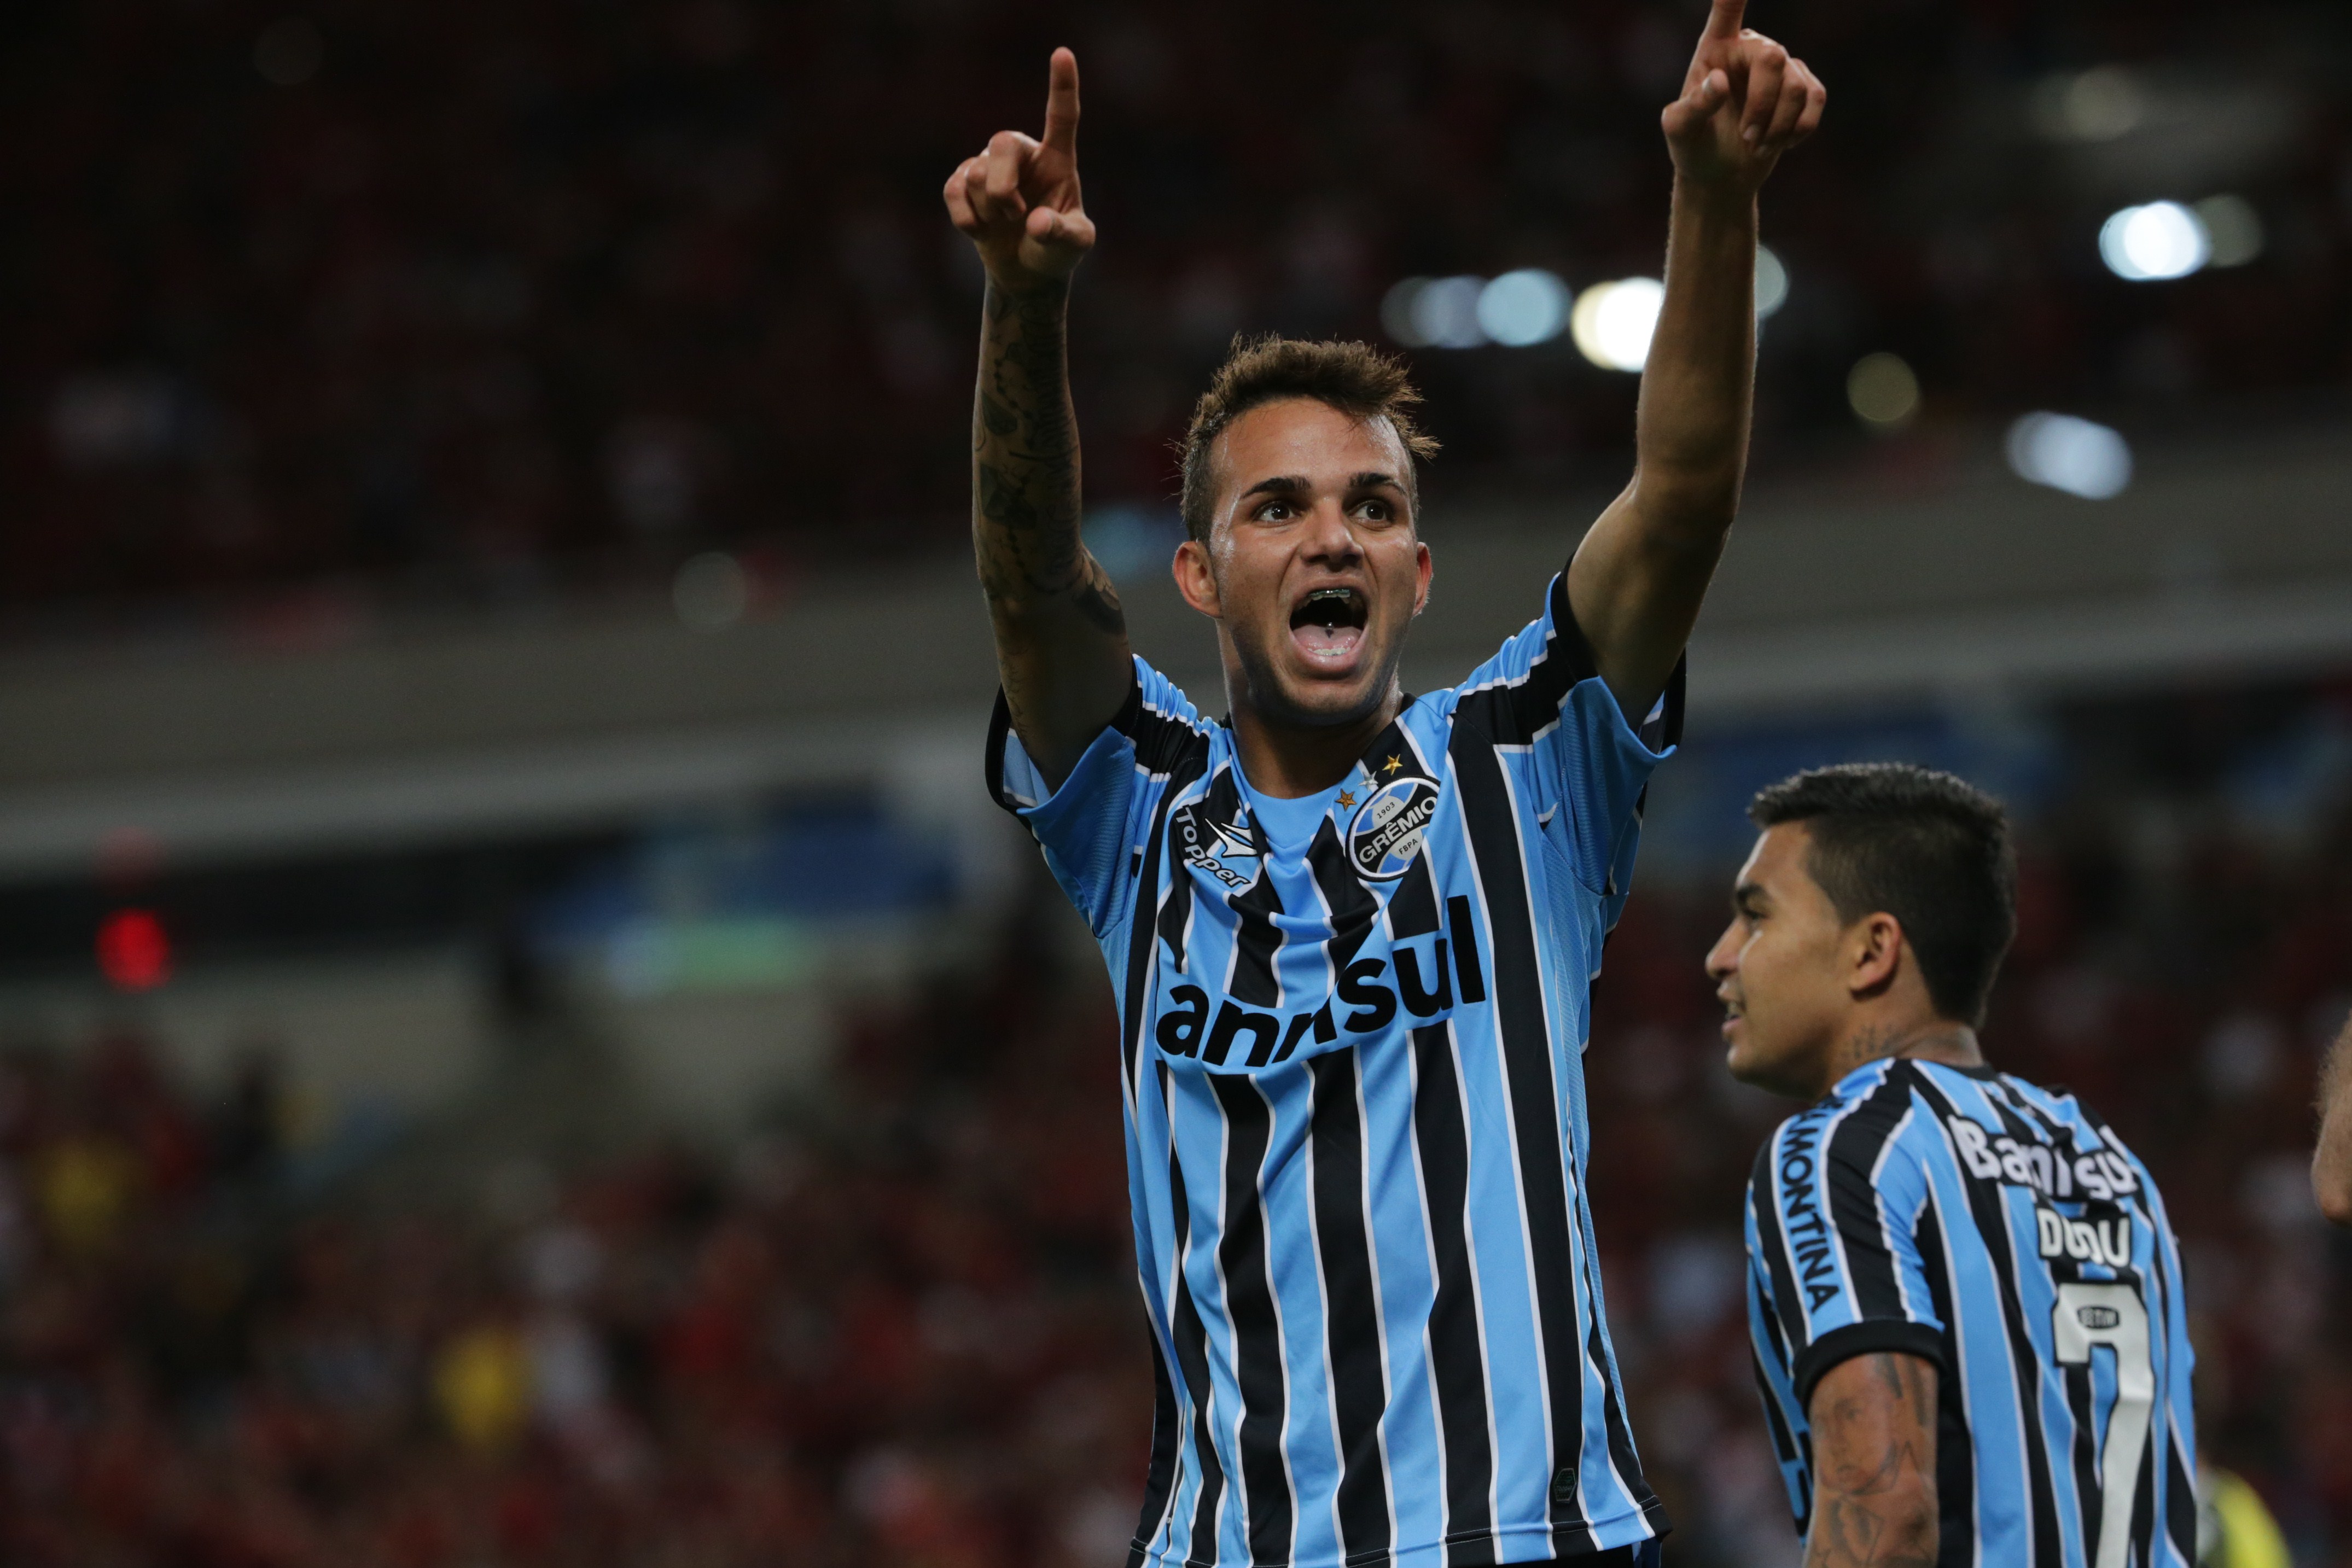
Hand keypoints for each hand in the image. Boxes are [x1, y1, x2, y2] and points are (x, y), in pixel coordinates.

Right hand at [944, 48, 1094, 292]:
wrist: (1026, 272)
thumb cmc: (1057, 251)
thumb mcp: (1074, 246)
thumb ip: (1063, 234)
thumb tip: (1038, 223)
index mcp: (1058, 160)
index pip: (1061, 117)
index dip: (1062, 86)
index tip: (1062, 53)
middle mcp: (1023, 154)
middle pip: (1001, 143)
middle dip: (1002, 186)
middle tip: (1014, 214)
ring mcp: (989, 165)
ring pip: (975, 174)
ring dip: (990, 210)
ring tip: (1004, 225)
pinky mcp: (962, 182)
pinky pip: (953, 190)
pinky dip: (966, 218)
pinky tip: (980, 230)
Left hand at [1661, 0, 1825, 192]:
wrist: (1720, 174)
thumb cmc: (1693, 147)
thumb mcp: (1680, 132)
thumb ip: (1693, 108)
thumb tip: (1720, 81)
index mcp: (1714, 48)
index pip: (1727, 9)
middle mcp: (1750, 48)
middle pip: (1774, 59)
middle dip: (1763, 106)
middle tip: (1747, 139)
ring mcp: (1780, 65)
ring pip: (1797, 88)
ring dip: (1778, 128)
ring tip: (1757, 146)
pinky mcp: (1803, 85)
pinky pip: (1815, 99)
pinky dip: (1799, 129)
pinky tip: (1780, 142)